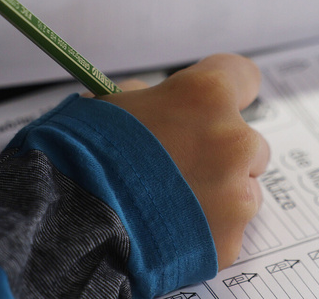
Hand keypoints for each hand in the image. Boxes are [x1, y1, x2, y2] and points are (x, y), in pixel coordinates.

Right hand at [105, 53, 270, 267]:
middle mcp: (233, 141)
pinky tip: (169, 231)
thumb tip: (161, 106)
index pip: (244, 77)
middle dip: (221, 152)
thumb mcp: (114, 103)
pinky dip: (204, 232)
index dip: (229, 91)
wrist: (70, 222)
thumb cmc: (84, 154)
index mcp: (206, 96)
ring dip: (218, 194)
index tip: (217, 104)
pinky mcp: (228, 241)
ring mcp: (236, 195)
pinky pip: (226, 231)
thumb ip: (152, 98)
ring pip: (243, 190)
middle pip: (248, 141)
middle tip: (180, 165)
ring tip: (169, 205)